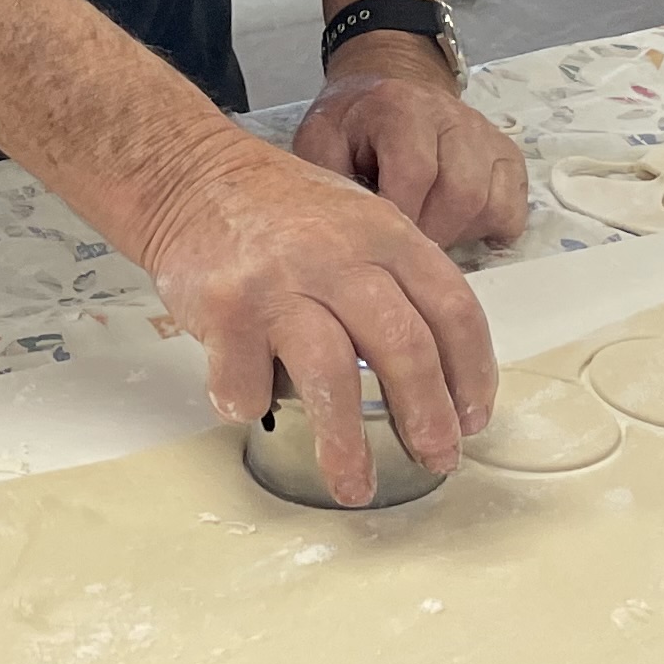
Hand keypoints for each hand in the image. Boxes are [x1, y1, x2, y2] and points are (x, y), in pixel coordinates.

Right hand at [127, 130, 500, 508]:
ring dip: (347, 445)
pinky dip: (255, 405)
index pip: (453, 310)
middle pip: (404, 347)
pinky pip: (250, 383)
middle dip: (428, 418)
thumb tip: (442, 379)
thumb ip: (397, 282)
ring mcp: (279, 282)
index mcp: (384, 233)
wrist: (191, 176)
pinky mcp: (225, 309)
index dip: (472, 374)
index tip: (472, 418)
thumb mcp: (357, 221)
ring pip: (333, 377)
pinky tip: (256, 400)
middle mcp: (336, 255)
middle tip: (437, 459)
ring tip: (355, 486)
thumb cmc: (280, 212)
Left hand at [293, 54, 530, 252]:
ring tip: (426, 233)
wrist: (387, 92)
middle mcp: (452, 116)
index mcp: (400, 107)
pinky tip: (455, 225)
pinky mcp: (508, 157)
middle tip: (405, 246)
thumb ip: (329, 179)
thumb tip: (350, 232)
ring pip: (488, 203)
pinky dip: (487, 229)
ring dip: (457, 233)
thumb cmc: (352, 126)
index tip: (382, 240)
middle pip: (460, 193)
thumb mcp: (321, 141)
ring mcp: (486, 136)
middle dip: (431, 233)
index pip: (416, 171)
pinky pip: (512, 209)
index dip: (402, 216)